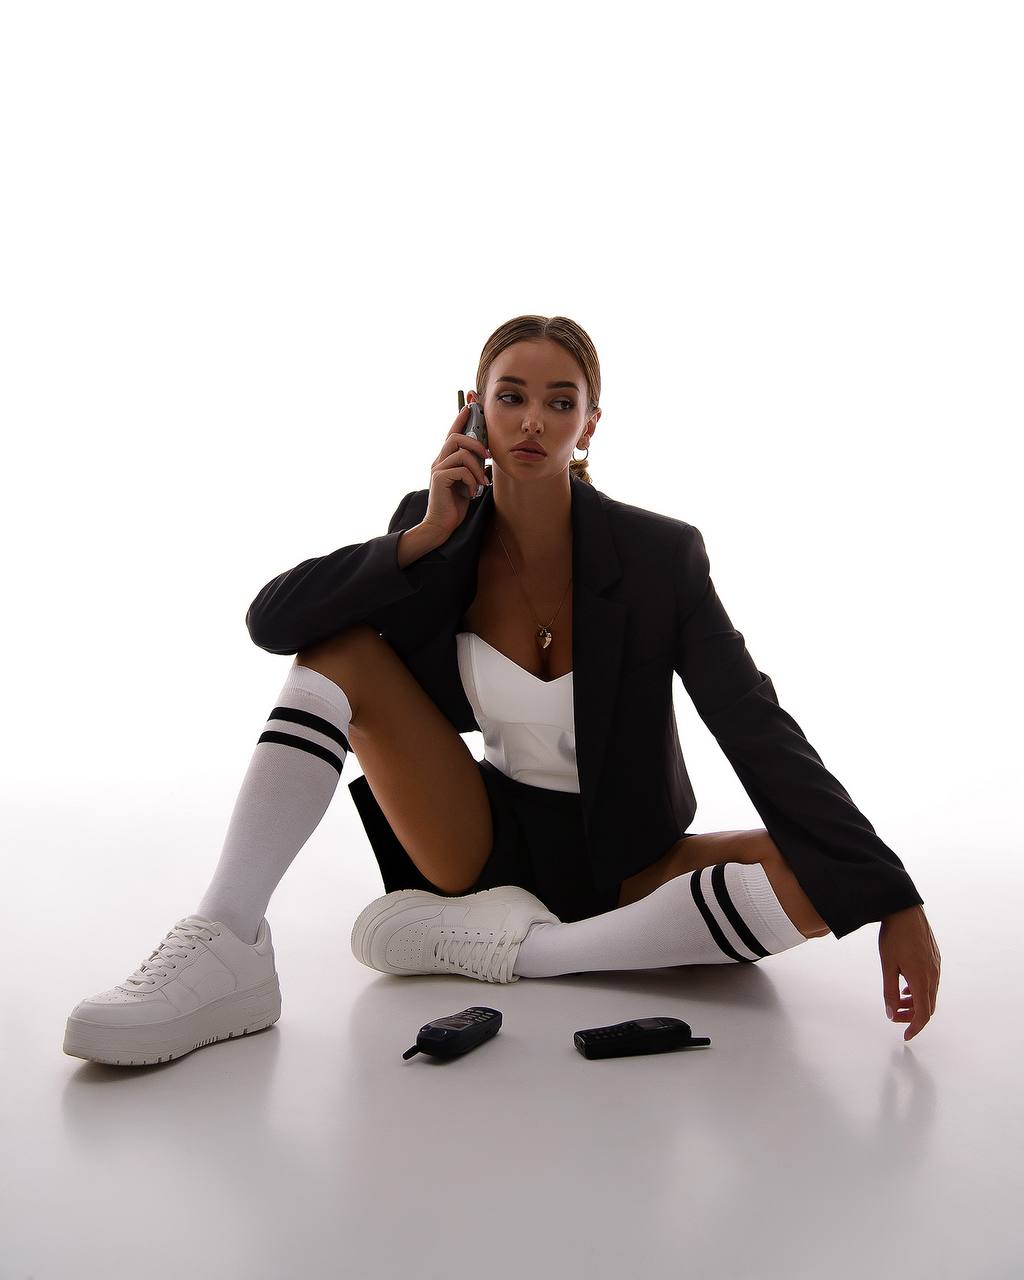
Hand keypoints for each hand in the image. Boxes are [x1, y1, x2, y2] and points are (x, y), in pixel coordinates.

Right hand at [422, 404, 490, 542]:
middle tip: (487, 456)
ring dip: (477, 468)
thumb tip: (486, 455)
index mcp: (445, 459)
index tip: (471, 405)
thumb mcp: (467, 482)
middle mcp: (439, 461)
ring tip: (480, 483)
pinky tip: (471, 492)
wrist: (441, 525)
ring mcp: (438, 469)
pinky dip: (471, 480)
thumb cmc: (455, 505)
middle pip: (456, 437)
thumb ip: (472, 467)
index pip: (453, 433)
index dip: (461, 418)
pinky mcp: (439, 479)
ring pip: (462, 453)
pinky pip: (461, 469)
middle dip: (476, 443)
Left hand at [878, 905, 940, 1040]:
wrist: (905, 909)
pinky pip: (931, 981)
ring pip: (929, 994)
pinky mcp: (935, 958)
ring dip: (915, 1002)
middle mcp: (933, 975)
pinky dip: (919, 990)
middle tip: (896, 1017)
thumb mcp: (887, 965)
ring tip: (898, 1000)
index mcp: (921, 979)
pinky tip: (906, 985)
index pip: (923, 1014)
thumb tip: (891, 1014)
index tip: (906, 1036)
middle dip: (912, 1016)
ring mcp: (936, 966)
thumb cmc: (894, 936)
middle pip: (928, 1006)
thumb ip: (889, 992)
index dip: (915, 1028)